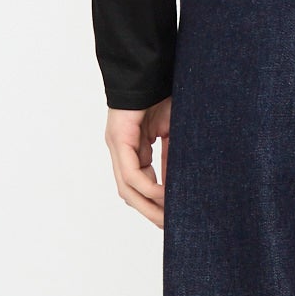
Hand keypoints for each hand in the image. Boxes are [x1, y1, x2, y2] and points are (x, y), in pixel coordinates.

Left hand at [105, 99, 170, 228]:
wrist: (152, 68)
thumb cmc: (164, 93)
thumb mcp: (174, 133)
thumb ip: (172, 157)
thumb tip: (177, 184)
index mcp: (134, 149)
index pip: (140, 185)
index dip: (155, 204)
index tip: (173, 218)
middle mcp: (121, 150)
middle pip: (130, 193)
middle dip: (151, 212)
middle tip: (170, 227)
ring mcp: (118, 145)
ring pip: (128, 188)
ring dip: (148, 205)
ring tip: (167, 217)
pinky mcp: (119, 139)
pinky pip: (131, 172)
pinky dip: (146, 186)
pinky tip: (163, 194)